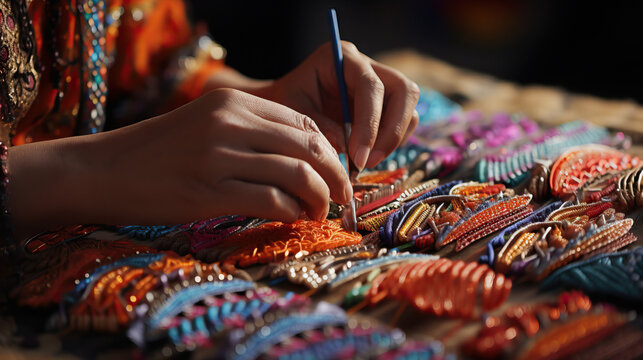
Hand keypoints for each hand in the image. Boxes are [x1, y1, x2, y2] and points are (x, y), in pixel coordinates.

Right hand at [8, 89, 350, 235]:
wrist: (104, 170)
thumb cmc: (161, 152)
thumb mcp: (209, 126)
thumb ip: (254, 134)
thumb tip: (307, 161)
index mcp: (235, 102)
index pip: (304, 124)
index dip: (331, 152)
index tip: (338, 175)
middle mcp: (231, 122)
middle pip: (309, 147)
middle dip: (336, 176)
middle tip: (341, 198)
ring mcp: (219, 155)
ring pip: (297, 175)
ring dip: (319, 198)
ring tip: (318, 213)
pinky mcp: (209, 191)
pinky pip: (271, 201)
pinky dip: (292, 213)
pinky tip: (293, 219)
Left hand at [254, 42, 419, 169]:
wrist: (283, 105)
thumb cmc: (284, 104)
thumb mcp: (293, 113)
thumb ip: (318, 127)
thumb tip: (346, 146)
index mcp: (342, 58)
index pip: (371, 86)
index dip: (370, 124)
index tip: (358, 157)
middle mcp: (367, 66)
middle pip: (404, 91)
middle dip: (392, 131)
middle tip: (369, 161)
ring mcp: (381, 83)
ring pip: (409, 108)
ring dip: (393, 139)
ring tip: (365, 162)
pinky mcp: (386, 104)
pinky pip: (403, 122)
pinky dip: (390, 142)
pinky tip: (367, 156)